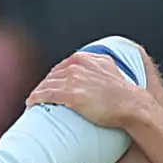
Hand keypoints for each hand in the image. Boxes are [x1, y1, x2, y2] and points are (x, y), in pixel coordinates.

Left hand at [29, 50, 162, 129]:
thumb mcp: (109, 68)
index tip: (50, 86)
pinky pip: (46, 95)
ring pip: (46, 84)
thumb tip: (93, 64)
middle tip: (40, 97)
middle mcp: (77, 66)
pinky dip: (36, 98)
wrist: (130, 104)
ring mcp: (72, 80)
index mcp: (85, 58)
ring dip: (38, 92)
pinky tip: (31, 103)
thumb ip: (98, 64)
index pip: (61, 67)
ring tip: (34, 102)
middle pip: (52, 75)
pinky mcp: (70, 95)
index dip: (53, 78)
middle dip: (44, 85)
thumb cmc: (122, 92)